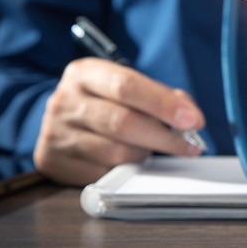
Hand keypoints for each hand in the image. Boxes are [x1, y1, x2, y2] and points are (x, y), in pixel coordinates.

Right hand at [34, 58, 204, 185]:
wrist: (62, 120)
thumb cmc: (105, 101)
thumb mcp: (129, 87)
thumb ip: (162, 96)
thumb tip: (191, 117)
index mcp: (86, 73)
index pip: (128, 86)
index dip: (164, 105)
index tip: (193, 120)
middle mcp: (66, 100)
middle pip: (123, 122)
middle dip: (164, 137)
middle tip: (190, 145)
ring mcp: (56, 132)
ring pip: (116, 152)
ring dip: (144, 154)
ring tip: (151, 148)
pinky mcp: (53, 162)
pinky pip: (103, 174)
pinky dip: (125, 171)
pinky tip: (129, 161)